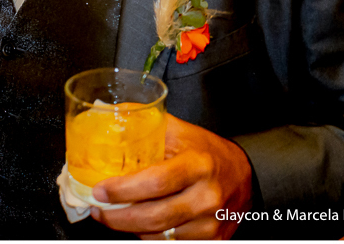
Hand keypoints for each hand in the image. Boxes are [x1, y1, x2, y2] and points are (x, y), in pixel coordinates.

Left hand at [88, 115, 251, 238]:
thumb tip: (107, 113)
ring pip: (160, 235)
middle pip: (155, 216)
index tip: (100, 190)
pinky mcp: (212, 239)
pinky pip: (171, 243)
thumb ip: (145, 123)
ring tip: (112, 216)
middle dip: (118, 217)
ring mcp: (210, 222)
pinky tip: (137, 224)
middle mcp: (206, 196)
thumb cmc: (207, 151)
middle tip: (98, 209)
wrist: (245, 175)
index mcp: (197, 165)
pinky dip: (149, 235)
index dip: (124, 190)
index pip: (156, 182)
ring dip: (130, 228)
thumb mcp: (179, 131)